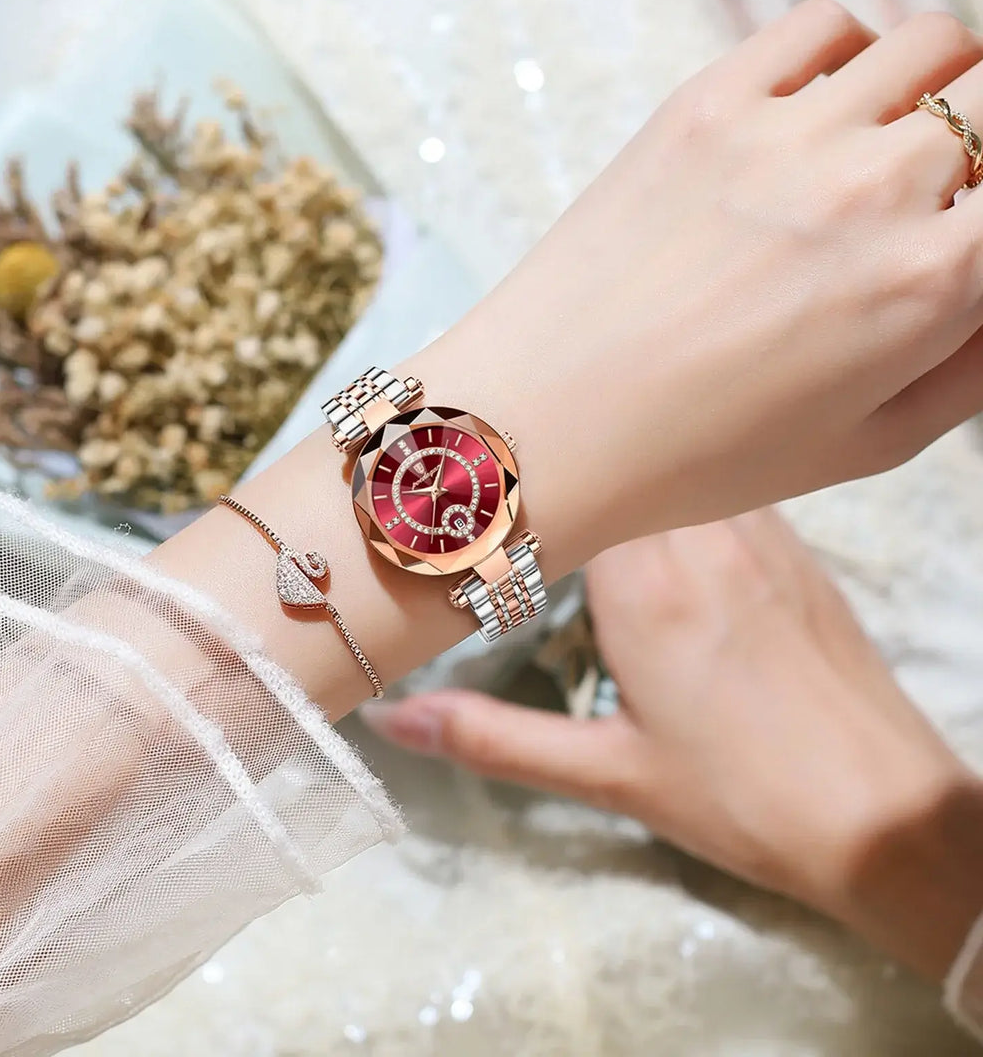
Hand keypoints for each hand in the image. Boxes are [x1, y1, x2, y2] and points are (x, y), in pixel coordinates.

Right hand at [363, 510, 982, 979]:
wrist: (887, 815)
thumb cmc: (741, 799)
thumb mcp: (607, 774)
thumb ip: (493, 739)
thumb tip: (391, 722)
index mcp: (645, 583)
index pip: (573, 487)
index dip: (527, 479)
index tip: (484, 491)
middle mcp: (705, 537)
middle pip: (626, 463)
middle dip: (575, 472)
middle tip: (523, 488)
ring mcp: (762, 535)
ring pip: (682, 466)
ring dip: (633, 477)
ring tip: (590, 494)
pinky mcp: (799, 551)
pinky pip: (729, 489)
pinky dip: (687, 492)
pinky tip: (668, 526)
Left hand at [416, 2, 982, 567]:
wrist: (545, 424)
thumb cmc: (695, 456)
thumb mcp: (866, 446)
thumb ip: (974, 366)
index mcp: (930, 283)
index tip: (967, 230)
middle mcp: (873, 189)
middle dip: (981, 157)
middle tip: (937, 201)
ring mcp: (785, 134)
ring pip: (930, 48)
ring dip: (935, 92)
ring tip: (888, 147)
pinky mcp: (706, 105)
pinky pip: (821, 27)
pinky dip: (849, 53)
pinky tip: (823, 109)